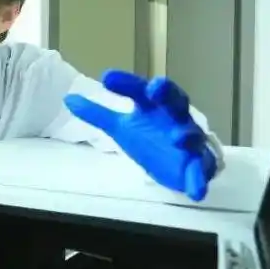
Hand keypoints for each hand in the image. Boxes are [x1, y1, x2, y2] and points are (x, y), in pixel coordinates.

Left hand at [64, 70, 216, 200]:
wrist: (175, 163)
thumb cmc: (149, 135)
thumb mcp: (120, 126)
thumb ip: (98, 114)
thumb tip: (69, 99)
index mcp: (154, 106)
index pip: (141, 89)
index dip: (126, 83)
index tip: (107, 78)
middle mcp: (174, 117)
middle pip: (175, 100)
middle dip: (167, 94)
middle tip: (156, 89)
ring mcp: (188, 140)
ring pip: (192, 133)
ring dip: (186, 135)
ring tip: (178, 138)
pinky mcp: (196, 164)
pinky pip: (200, 170)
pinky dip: (199, 179)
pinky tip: (196, 190)